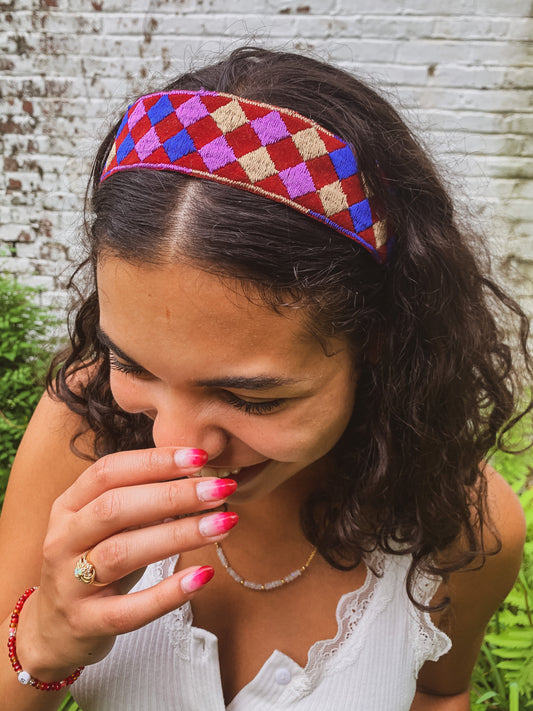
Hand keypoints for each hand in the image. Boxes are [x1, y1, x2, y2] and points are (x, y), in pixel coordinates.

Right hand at [15, 447, 236, 678]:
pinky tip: (203, 576)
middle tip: (219, 490)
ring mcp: (69, 584)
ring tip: (223, 524)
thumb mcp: (107, 526)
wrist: (53, 629)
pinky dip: (167, 592)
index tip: (199, 457)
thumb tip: (201, 477)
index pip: (108, 471)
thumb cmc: (94, 563)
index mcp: (69, 506)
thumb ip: (142, 501)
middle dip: (173, 494)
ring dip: (179, 535)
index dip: (154, 461)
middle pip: (115, 507)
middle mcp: (63, 539)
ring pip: (122, 552)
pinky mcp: (85, 623)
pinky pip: (128, 609)